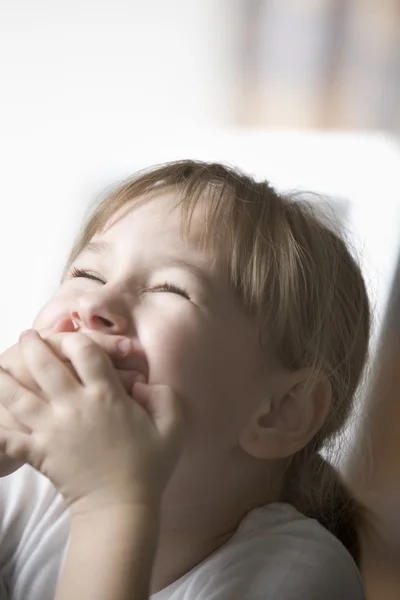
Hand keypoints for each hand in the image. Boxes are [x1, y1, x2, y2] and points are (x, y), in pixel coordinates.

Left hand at [0, 330, 183, 513]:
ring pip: (17, 395)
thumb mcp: (173, 426)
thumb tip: (143, 384)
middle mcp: (75, 406)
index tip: (70, 338)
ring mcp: (52, 429)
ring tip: (0, 365)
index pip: (84, 352)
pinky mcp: (37, 452)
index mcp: (106, 396)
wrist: (120, 507)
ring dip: (5, 377)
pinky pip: (8, 436)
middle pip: (44, 365)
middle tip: (26, 338)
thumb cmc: (149, 466)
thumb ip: (164, 396)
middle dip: (32, 346)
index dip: (75, 338)